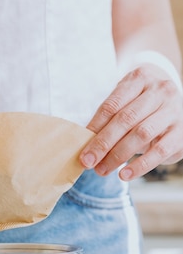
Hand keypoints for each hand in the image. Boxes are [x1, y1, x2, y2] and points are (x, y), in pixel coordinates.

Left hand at [80, 64, 182, 180]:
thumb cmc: (143, 106)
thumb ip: (109, 119)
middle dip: (103, 144)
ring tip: (102, 170)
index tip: (82, 148)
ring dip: (118, 155)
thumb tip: (87, 146)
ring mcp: (172, 110)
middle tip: (88, 162)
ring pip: (141, 134)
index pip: (112, 105)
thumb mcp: (126, 103)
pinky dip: (140, 165)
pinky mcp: (181, 132)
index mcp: (139, 79)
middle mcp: (159, 91)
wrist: (179, 104)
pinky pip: (159, 151)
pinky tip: (124, 174)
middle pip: (125, 119)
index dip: (94, 128)